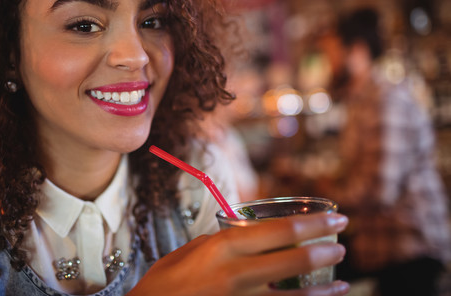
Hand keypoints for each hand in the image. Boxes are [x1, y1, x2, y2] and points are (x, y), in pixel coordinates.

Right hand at [128, 213, 348, 295]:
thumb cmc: (163, 284)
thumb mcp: (188, 252)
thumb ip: (219, 243)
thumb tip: (244, 237)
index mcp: (222, 247)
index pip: (279, 230)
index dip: (314, 223)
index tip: (337, 217)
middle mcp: (236, 274)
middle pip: (293, 259)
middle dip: (325, 249)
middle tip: (342, 244)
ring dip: (323, 289)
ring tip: (342, 283)